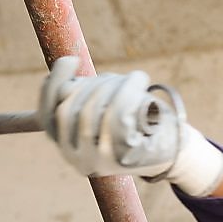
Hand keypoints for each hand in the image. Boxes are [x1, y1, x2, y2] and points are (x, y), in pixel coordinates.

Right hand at [38, 57, 222, 196]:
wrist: (175, 152)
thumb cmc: (140, 125)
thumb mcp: (107, 112)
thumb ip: (85, 99)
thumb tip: (65, 79)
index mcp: (68, 147)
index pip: (47, 113)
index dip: (54, 83)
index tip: (70, 61)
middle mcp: (77, 158)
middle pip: (68, 108)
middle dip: (92, 84)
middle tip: (114, 77)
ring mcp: (97, 160)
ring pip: (92, 111)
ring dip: (113, 85)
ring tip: (132, 79)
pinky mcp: (122, 157)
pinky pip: (117, 116)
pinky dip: (128, 90)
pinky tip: (139, 78)